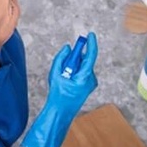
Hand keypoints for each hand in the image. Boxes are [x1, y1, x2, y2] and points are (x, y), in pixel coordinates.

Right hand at [21, 32, 98, 146]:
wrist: (61, 112)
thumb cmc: (58, 95)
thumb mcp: (55, 74)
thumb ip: (61, 58)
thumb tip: (68, 48)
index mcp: (85, 77)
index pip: (91, 56)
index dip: (91, 44)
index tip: (90, 34)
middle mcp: (91, 79)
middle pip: (85, 60)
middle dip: (75, 57)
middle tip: (65, 61)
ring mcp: (91, 83)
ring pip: (83, 66)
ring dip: (73, 65)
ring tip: (63, 76)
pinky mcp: (88, 85)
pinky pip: (82, 71)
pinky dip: (74, 70)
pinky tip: (66, 79)